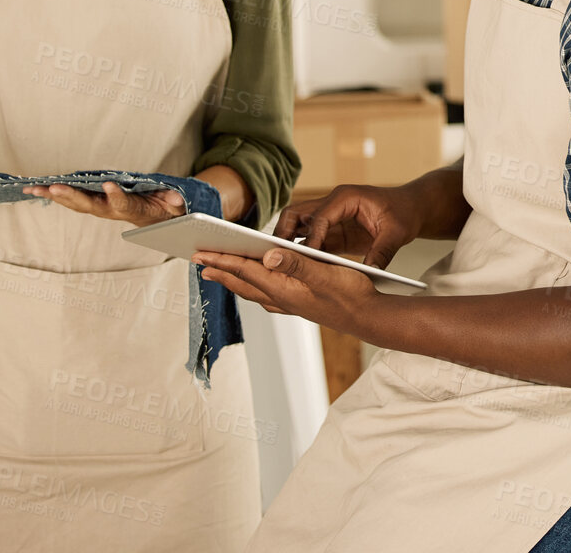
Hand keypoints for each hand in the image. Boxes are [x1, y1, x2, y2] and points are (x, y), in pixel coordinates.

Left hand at [24, 180, 185, 225]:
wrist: (155, 221)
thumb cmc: (165, 210)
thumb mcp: (175, 206)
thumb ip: (174, 202)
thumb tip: (175, 199)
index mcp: (133, 209)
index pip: (123, 205)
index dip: (116, 196)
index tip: (110, 185)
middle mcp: (112, 211)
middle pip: (90, 206)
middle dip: (71, 197)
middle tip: (54, 188)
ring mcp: (100, 208)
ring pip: (76, 203)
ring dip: (55, 197)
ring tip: (34, 189)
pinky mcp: (94, 203)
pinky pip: (72, 199)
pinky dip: (55, 194)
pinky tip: (38, 189)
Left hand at [195, 247, 383, 332]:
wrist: (370, 317)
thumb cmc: (352, 294)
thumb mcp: (326, 274)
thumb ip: (297, 264)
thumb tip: (268, 257)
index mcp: (285, 289)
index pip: (246, 271)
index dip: (222, 261)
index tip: (201, 254)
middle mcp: (283, 298)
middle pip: (243, 282)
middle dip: (220, 271)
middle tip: (199, 262)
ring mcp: (291, 304)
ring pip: (253, 290)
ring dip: (234, 280)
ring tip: (220, 272)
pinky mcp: (300, 304)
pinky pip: (267, 295)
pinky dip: (254, 287)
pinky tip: (258, 285)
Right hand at [274, 185, 419, 268]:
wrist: (410, 209)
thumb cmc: (404, 214)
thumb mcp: (397, 234)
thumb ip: (382, 252)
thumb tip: (369, 274)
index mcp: (346, 197)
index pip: (319, 216)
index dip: (311, 237)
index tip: (304, 258)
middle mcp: (333, 203)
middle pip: (296, 213)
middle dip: (283, 233)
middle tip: (275, 255)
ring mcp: (330, 216)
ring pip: (297, 225)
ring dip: (286, 242)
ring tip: (278, 263)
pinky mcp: (332, 231)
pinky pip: (309, 239)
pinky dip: (300, 252)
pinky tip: (296, 269)